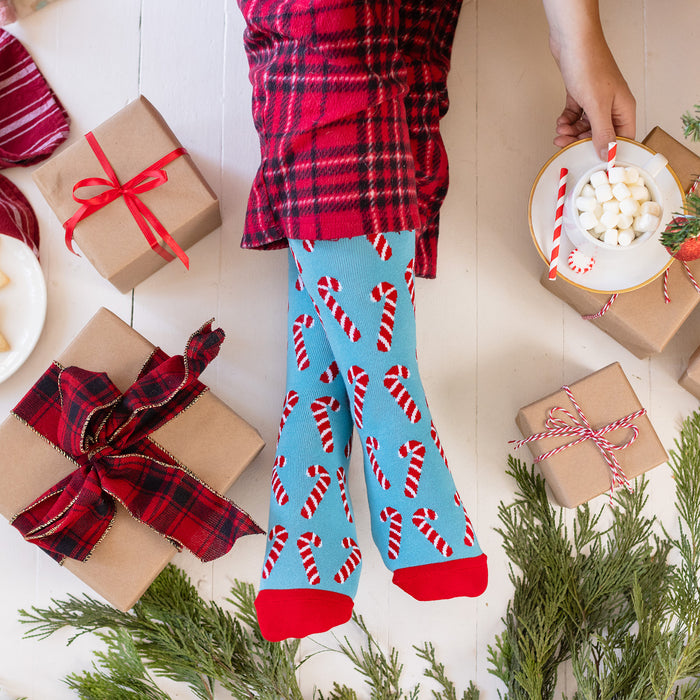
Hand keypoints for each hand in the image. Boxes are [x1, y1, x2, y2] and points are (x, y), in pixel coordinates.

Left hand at [542, 0, 635, 159]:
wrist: (573, 41)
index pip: (622, 138)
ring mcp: (597, 99)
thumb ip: (602, 132)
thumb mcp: (596, 106)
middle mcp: (612, 105)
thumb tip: (607, 154)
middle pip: (599, 134)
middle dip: (581, 141)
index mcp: (623, 108)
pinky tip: (561, 120)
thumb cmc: (589, 65)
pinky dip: (567, 120)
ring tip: (560, 131)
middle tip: (565, 145)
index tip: (593, 161)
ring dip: (571, 132)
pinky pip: (576, 115)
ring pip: (585, 126)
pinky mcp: (582, 94)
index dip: (608, 151)